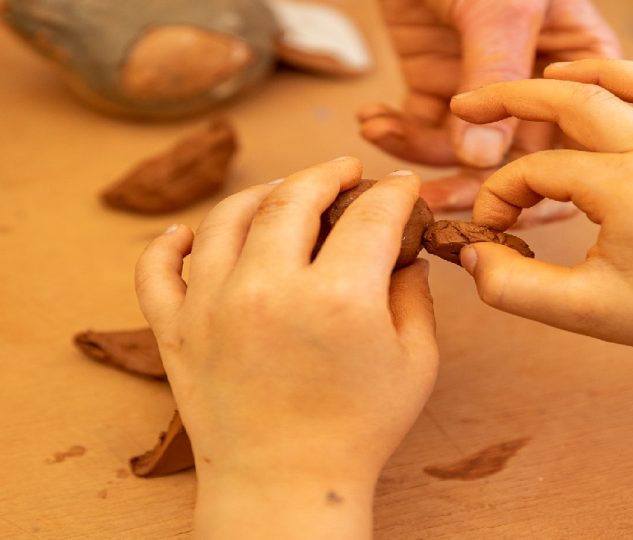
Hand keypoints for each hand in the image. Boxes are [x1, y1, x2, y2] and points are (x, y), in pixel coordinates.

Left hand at [135, 158, 437, 538]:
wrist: (286, 487)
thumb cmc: (359, 431)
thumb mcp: (414, 363)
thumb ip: (414, 296)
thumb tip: (403, 254)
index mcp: (338, 297)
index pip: (371, 215)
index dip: (394, 192)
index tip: (400, 186)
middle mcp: (268, 289)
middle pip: (294, 197)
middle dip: (327, 174)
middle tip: (344, 172)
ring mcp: (211, 306)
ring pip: (228, 216)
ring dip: (262, 193)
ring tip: (284, 192)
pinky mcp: (175, 330)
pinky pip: (157, 267)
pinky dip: (172, 242)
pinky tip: (193, 233)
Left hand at [360, 0, 619, 224]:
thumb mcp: (502, 8)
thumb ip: (499, 78)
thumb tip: (482, 160)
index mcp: (578, 67)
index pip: (577, 145)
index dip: (545, 185)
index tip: (498, 202)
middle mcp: (536, 89)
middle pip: (516, 164)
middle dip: (468, 185)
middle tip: (427, 196)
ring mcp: (485, 92)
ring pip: (461, 156)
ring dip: (416, 157)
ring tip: (378, 136)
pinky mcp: (439, 89)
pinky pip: (421, 132)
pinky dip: (394, 133)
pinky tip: (371, 117)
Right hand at [454, 59, 632, 370]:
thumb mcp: (587, 313)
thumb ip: (516, 288)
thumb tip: (474, 255)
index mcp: (628, 186)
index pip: (538, 171)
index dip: (498, 195)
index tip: (489, 229)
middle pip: (579, 100)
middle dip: (515, 97)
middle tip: (472, 100)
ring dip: (593, 71)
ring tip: (554, 71)